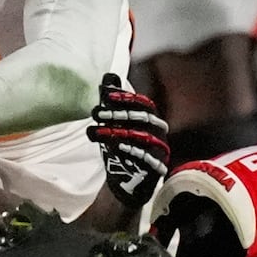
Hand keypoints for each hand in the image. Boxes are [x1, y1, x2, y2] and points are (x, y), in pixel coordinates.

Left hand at [86, 74, 168, 210]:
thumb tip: (109, 76)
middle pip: (142, 118)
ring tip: (98, 131)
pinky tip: (116, 148)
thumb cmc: (122, 147)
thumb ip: (113, 102)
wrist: (126, 179)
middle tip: (97, 113)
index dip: (126, 98)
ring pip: (143, 137)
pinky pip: (147, 157)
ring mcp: (159, 149)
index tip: (107, 95)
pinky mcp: (156, 166)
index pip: (142, 103)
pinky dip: (131, 151)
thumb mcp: (115, 123)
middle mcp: (158, 132)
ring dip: (119, 133)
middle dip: (118, 114)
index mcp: (150, 118)